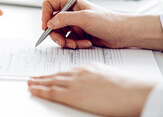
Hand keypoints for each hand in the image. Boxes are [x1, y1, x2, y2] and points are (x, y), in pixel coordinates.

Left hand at [28, 64, 156, 116]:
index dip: (58, 73)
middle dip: (44, 77)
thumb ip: (99, 79)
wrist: (132, 92)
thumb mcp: (110, 77)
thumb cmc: (128, 88)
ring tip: (30, 82)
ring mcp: (76, 83)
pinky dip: (40, 90)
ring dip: (39, 82)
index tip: (51, 75)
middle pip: (58, 75)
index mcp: (90, 68)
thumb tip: (96, 86)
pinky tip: (33, 89)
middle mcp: (80, 73)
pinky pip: (52, 92)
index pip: (69, 71)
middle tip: (34, 77)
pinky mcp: (73, 95)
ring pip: (52, 82)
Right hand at [42, 0, 129, 48]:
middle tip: (62, 42)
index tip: (46, 27)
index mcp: (71, 3)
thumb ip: (64, 19)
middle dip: (56, 34)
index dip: (46, 16)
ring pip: (60, 35)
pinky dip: (75, 44)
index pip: (50, 5)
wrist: (122, 33)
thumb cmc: (107, 21)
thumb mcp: (84, 18)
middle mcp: (71, 13)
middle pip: (53, 24)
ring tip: (76, 44)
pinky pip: (70, 41)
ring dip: (66, 42)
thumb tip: (49, 23)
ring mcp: (75, 25)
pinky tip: (86, 43)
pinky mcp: (80, 35)